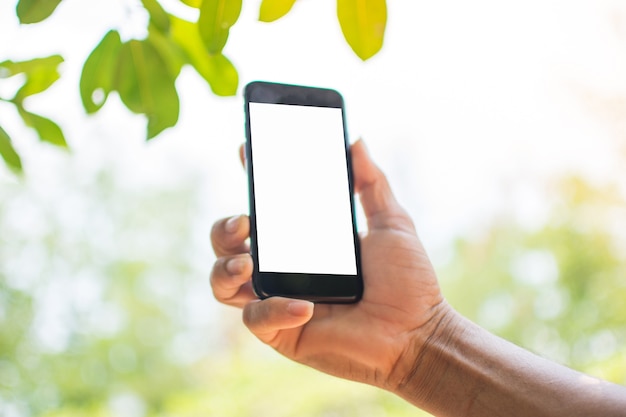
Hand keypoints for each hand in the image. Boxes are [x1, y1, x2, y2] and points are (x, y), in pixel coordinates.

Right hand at [210, 140, 449, 389]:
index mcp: (302, 243)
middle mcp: (283, 270)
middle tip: (245, 222)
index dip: (249, 181)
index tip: (246, 152)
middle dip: (223, 230)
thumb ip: (371, 182)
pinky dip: (273, 310)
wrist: (418, 334)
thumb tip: (356, 139)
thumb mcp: (391, 223)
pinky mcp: (284, 333)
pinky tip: (304, 306)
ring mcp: (279, 301)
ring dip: (225, 269)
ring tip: (247, 264)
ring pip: (223, 284)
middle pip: (228, 246)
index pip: (264, 210)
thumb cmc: (407, 282)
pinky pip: (257, 319)